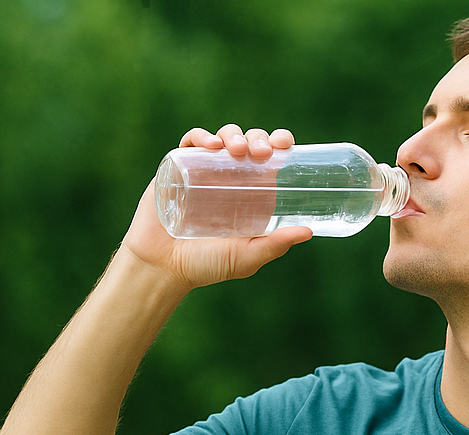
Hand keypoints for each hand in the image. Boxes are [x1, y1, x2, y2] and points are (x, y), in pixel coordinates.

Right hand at [119, 123, 311, 293]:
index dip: (278, 143)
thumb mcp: (245, 257)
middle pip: (248, 142)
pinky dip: (201, 136)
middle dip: (258, 138)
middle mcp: (228, 178)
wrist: (160, 268)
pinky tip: (210, 145)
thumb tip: (308, 231)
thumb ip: (273, 245)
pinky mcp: (176, 168)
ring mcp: (202, 170)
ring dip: (233, 134)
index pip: (269, 158)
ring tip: (236, 149)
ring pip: (222, 137)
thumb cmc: (204, 266)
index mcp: (250, 193)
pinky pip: (190, 142)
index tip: (284, 145)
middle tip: (260, 152)